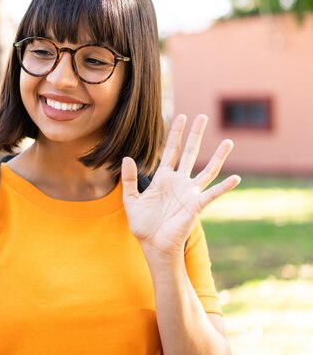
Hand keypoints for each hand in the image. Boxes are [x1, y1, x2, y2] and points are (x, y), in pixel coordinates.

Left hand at [121, 114, 240, 256]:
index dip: (175, 134)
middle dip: (195, 135)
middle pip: (189, 153)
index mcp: (163, 179)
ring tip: (228, 142)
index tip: (180, 116)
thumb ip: (129, 179)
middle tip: (202, 117)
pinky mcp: (195, 206)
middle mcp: (179, 182)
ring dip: (217, 157)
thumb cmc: (143, 225)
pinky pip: (212, 194)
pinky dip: (224, 187)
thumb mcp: (131, 200)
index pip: (170, 151)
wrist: (153, 245)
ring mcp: (189, 193)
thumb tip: (126, 158)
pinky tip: (235, 178)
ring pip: (207, 170)